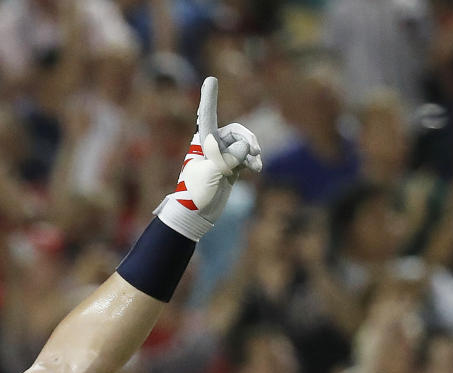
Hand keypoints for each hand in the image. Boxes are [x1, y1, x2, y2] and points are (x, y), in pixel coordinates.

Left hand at [155, 77, 260, 240]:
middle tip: (254, 153)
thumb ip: (229, 158)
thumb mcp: (212, 173)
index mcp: (202, 142)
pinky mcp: (230, 167)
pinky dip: (253, 160)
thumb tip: (245, 149)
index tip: (211, 78)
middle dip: (248, 140)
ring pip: (244, 144)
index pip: (207, 116)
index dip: (209, 98)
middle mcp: (212, 146)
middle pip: (236, 132)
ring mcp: (222, 156)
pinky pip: (246, 156)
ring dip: (252, 152)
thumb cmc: (196, 193)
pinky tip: (256, 168)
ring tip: (256, 165)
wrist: (195, 215)